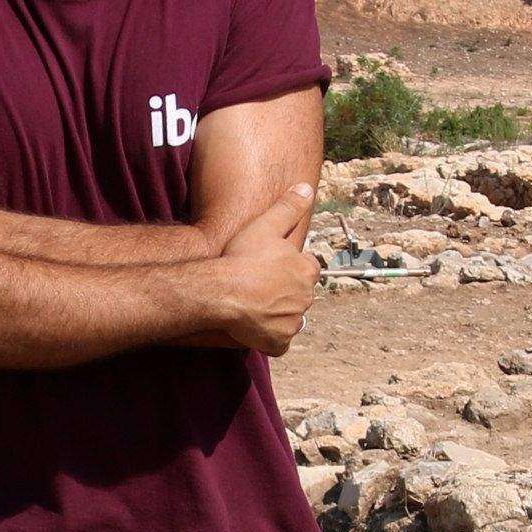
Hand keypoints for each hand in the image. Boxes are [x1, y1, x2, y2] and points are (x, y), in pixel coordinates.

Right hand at [203, 190, 316, 356]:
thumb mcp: (266, 225)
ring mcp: (293, 322)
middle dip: (285, 291)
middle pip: (299, 293)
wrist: (223, 292)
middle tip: (260, 286)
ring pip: (291, 318)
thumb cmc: (242, 257)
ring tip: (255, 306)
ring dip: (278, 314)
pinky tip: (255, 328)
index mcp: (306, 270)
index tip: (272, 265)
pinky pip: (279, 342)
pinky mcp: (279, 342)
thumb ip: (289, 207)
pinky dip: (270, 337)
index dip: (290, 266)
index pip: (308, 268)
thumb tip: (307, 189)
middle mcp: (306, 297)